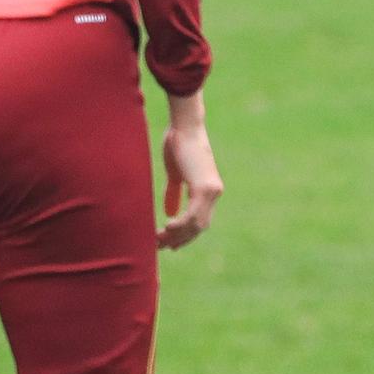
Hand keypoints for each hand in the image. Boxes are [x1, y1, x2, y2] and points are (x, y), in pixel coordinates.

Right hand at [157, 93, 223, 249]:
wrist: (185, 127)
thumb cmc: (178, 145)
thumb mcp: (176, 174)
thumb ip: (175, 192)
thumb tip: (169, 213)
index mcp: (209, 189)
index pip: (200, 221)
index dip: (186, 236)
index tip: (170, 246)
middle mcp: (214, 193)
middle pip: (199, 227)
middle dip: (179, 239)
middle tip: (159, 246)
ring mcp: (211, 191)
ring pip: (196, 224)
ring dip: (176, 235)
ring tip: (158, 239)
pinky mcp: (204, 188)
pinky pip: (193, 214)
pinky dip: (180, 224)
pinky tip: (167, 227)